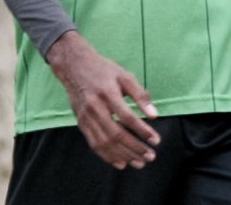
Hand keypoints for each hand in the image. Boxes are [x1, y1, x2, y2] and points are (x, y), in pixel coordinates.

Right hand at [46, 31, 160, 169]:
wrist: (75, 67)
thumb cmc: (104, 71)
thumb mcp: (125, 76)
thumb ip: (140, 95)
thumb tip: (154, 115)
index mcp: (107, 93)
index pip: (126, 117)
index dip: (142, 130)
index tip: (155, 140)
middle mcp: (94, 108)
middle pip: (115, 134)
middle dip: (134, 148)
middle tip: (150, 156)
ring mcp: (86, 118)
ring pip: (104, 143)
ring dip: (123, 156)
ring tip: (139, 163)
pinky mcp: (81, 124)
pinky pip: (94, 144)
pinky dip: (107, 156)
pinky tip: (120, 162)